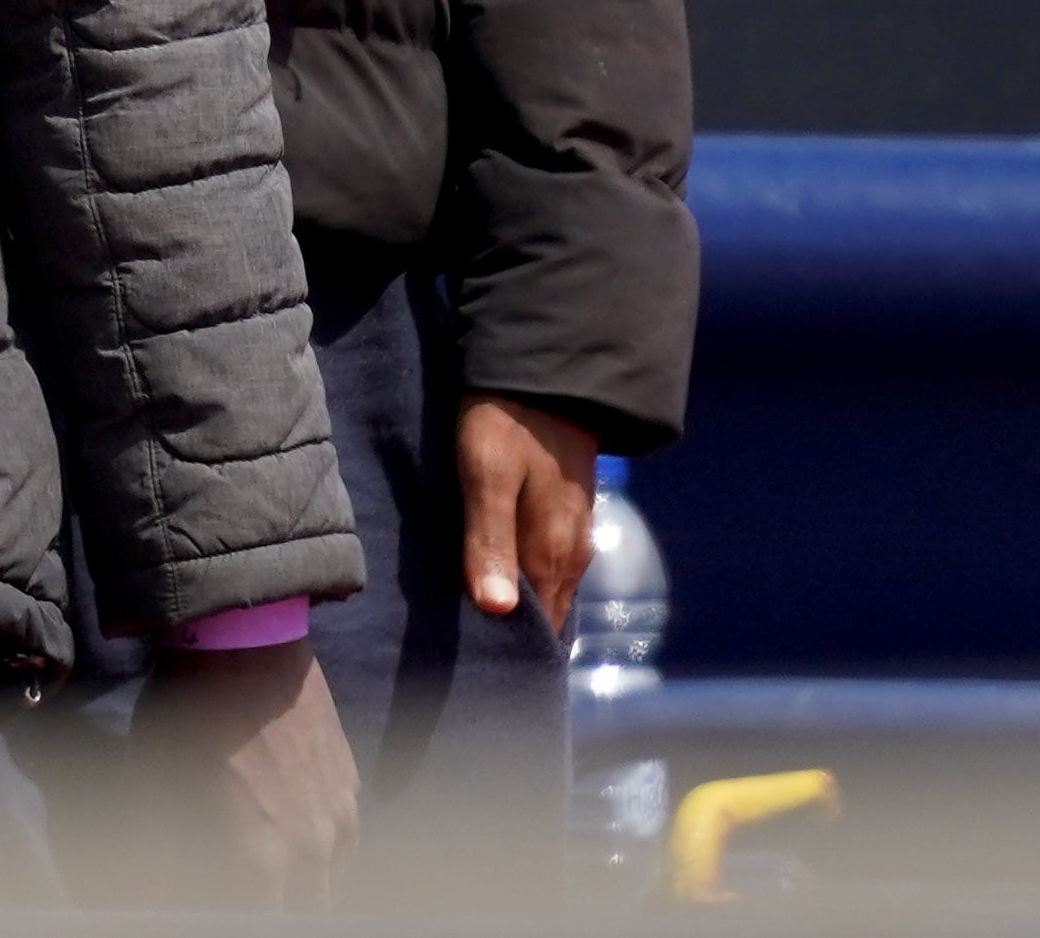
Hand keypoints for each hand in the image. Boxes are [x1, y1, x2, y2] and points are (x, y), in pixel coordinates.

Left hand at [136, 636, 356, 902]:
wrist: (245, 639)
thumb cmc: (187, 708)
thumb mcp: (155, 779)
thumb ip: (167, 846)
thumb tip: (163, 880)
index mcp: (258, 858)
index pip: (254, 919)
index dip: (228, 913)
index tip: (207, 901)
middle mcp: (309, 849)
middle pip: (300, 911)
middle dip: (271, 905)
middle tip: (245, 885)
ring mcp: (338, 818)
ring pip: (328, 884)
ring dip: (302, 887)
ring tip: (271, 874)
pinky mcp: (350, 787)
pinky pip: (345, 845)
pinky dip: (323, 855)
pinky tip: (296, 843)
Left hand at [457, 391, 599, 636]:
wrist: (547, 372)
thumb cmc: (507, 422)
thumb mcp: (488, 474)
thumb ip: (491, 539)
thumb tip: (497, 610)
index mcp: (552, 553)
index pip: (537, 628)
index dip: (508, 650)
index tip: (474, 667)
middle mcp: (570, 554)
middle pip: (544, 613)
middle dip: (512, 635)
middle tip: (467, 652)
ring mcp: (572, 533)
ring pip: (547, 588)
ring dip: (518, 605)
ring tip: (475, 622)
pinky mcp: (566, 513)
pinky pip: (547, 563)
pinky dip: (524, 578)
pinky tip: (497, 576)